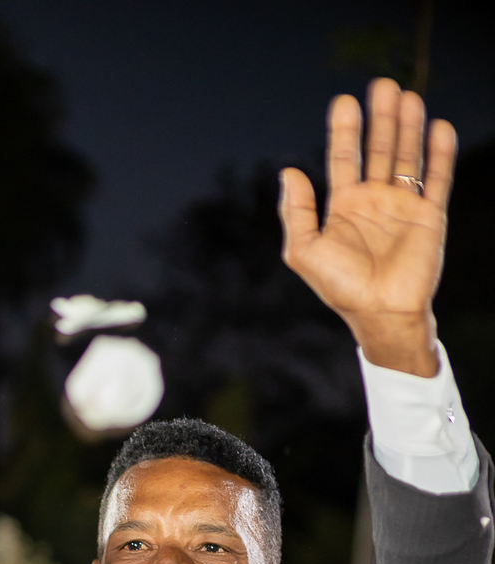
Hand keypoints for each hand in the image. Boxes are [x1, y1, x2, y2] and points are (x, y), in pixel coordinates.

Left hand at [280, 78, 455, 373]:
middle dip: (380, 118)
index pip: (344, 158)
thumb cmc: (341, 288)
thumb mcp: (305, 251)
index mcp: (344, 206)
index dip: (344, 130)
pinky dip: (439, 154)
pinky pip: (437, 179)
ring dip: (408, 127)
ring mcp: (402, 206)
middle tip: (382, 86)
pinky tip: (439, 128)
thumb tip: (288, 171)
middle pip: (378, 149)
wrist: (381, 314)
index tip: (344, 101)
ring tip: (408, 96)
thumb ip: (295, 212)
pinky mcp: (429, 216)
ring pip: (406, 157)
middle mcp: (374, 201)